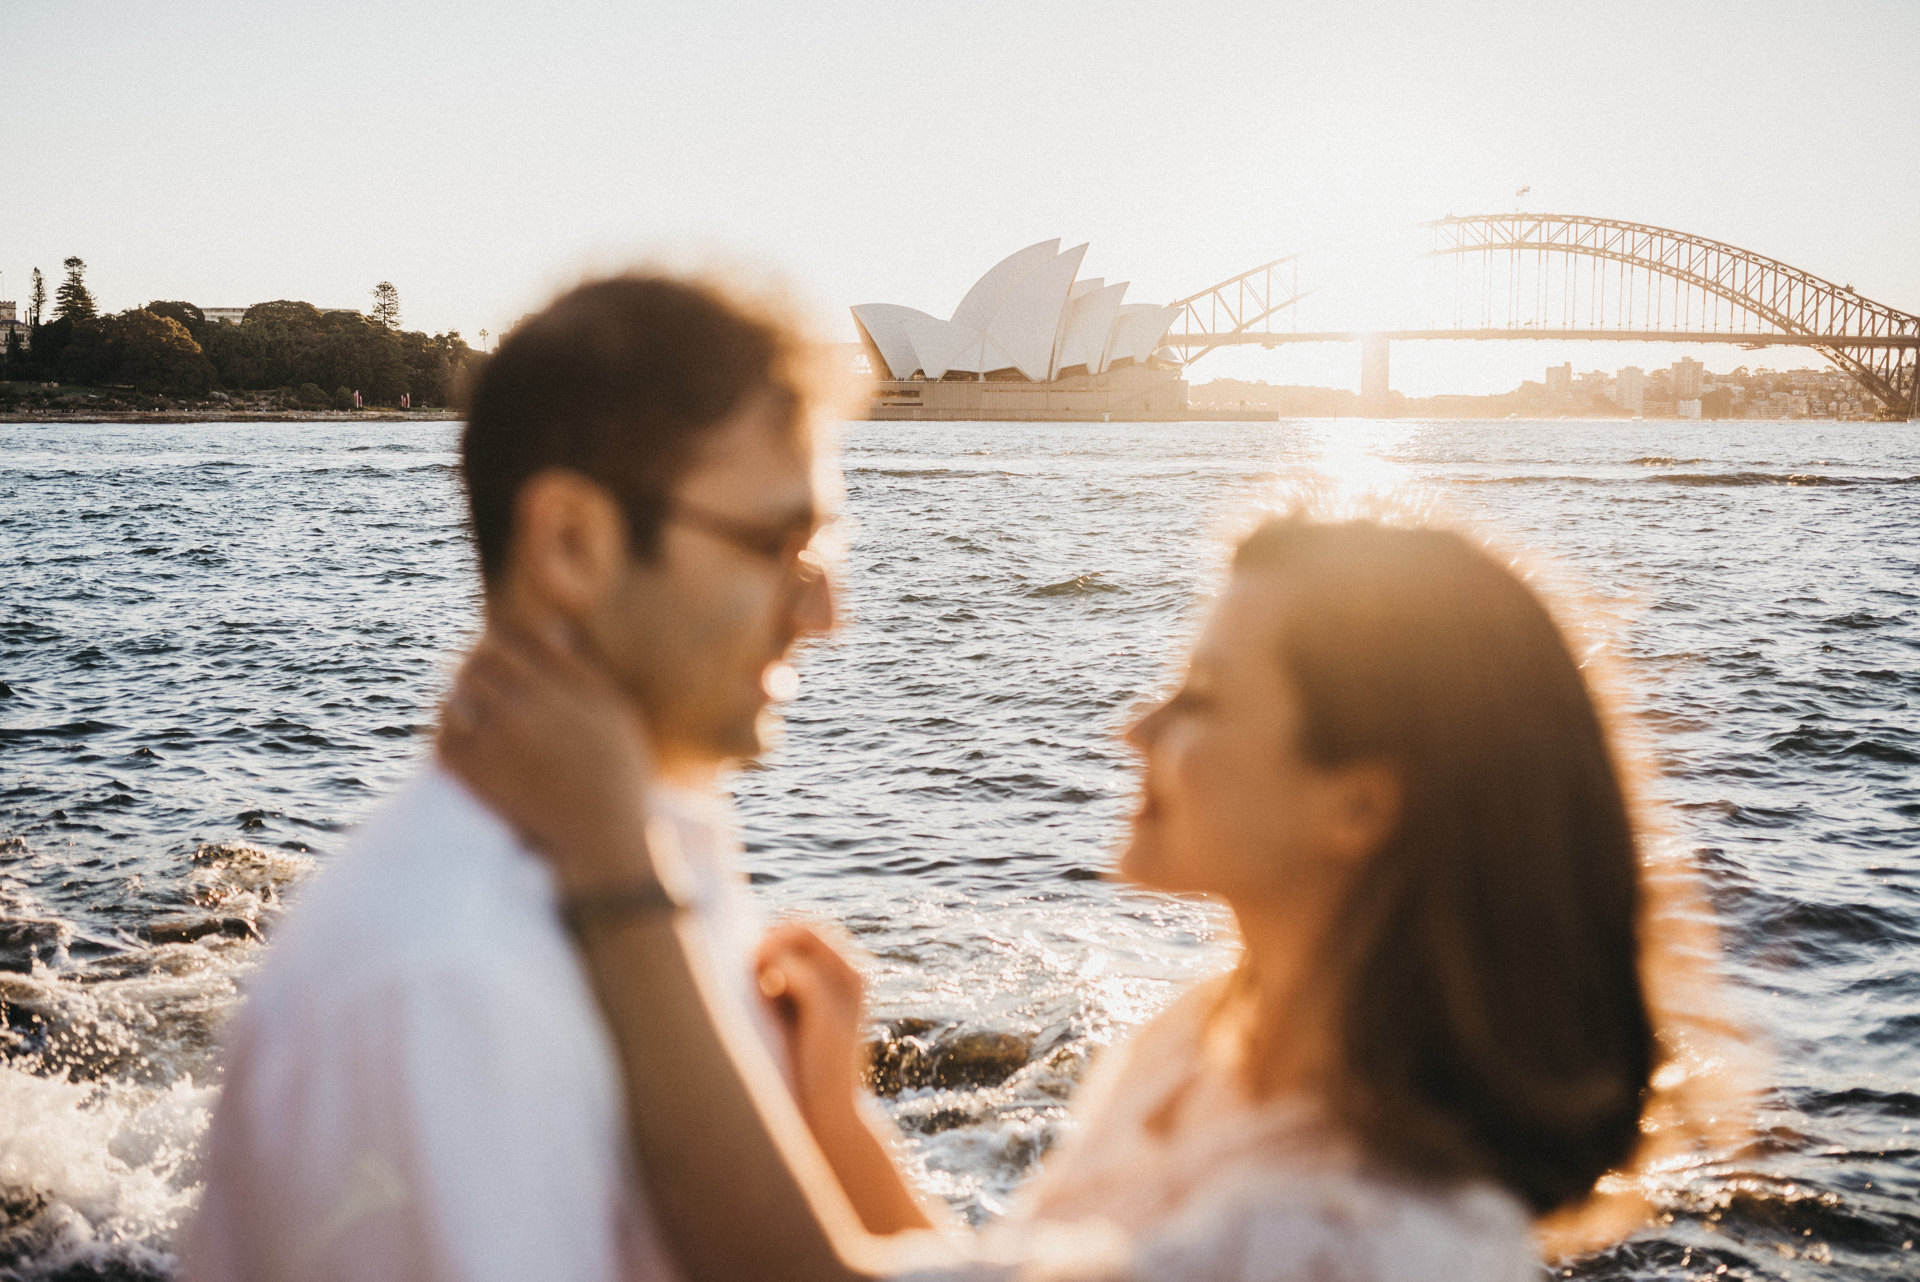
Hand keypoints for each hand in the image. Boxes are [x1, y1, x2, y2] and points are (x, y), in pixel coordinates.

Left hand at [438, 623, 657, 893]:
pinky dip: (443, 730)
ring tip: (462, 696)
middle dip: (471, 661)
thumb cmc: (618, 773)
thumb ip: (583, 667)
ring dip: (454, 692)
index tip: (500, 646)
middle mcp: (520, 710)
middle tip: (475, 668)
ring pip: (452, 697)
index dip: (497, 639)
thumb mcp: (615, 713)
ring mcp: (494, 744)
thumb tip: (550, 627)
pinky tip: (455, 732)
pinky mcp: (475, 776)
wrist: (600, 836)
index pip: (507, 642)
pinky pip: (441, 740)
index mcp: (553, 689)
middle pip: (474, 664)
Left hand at [756, 922, 869, 1129]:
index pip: (811, 928)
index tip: (753, 960)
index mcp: (851, 974)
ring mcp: (845, 989)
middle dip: (772, 938)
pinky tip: (763, 992)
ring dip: (770, 949)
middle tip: (749, 966)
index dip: (777, 935)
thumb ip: (784, 977)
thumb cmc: (804, 1063)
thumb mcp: (796, 1012)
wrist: (828, 1111)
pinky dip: (773, 972)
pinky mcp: (829, 1010)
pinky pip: (796, 971)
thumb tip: (750, 945)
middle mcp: (855, 974)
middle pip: (807, 926)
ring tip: (754, 975)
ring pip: (802, 935)